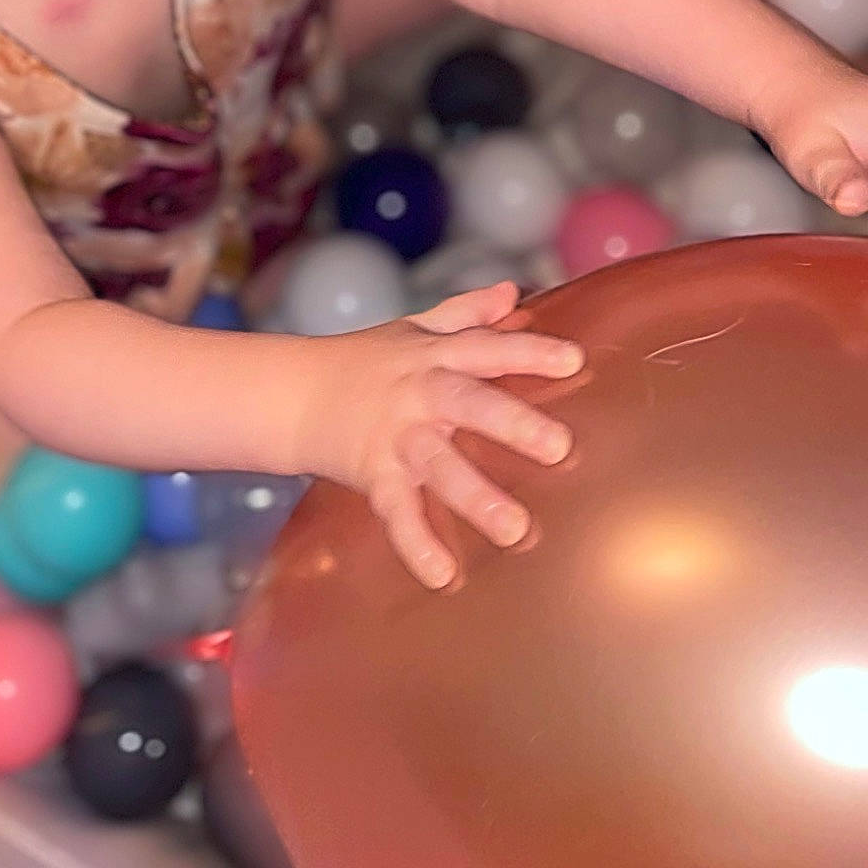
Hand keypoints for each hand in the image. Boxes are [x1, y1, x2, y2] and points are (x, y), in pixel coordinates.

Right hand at [302, 282, 582, 590]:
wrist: (292, 393)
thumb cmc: (364, 361)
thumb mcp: (414, 330)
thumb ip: (465, 313)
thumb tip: (512, 292)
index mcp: (433, 357)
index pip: (487, 348)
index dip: (529, 352)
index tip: (575, 361)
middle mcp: (418, 394)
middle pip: (468, 403)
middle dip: (512, 423)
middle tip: (560, 447)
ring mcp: (395, 437)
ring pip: (438, 465)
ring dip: (475, 496)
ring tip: (515, 529)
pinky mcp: (374, 475)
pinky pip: (397, 512)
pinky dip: (417, 544)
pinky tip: (443, 576)